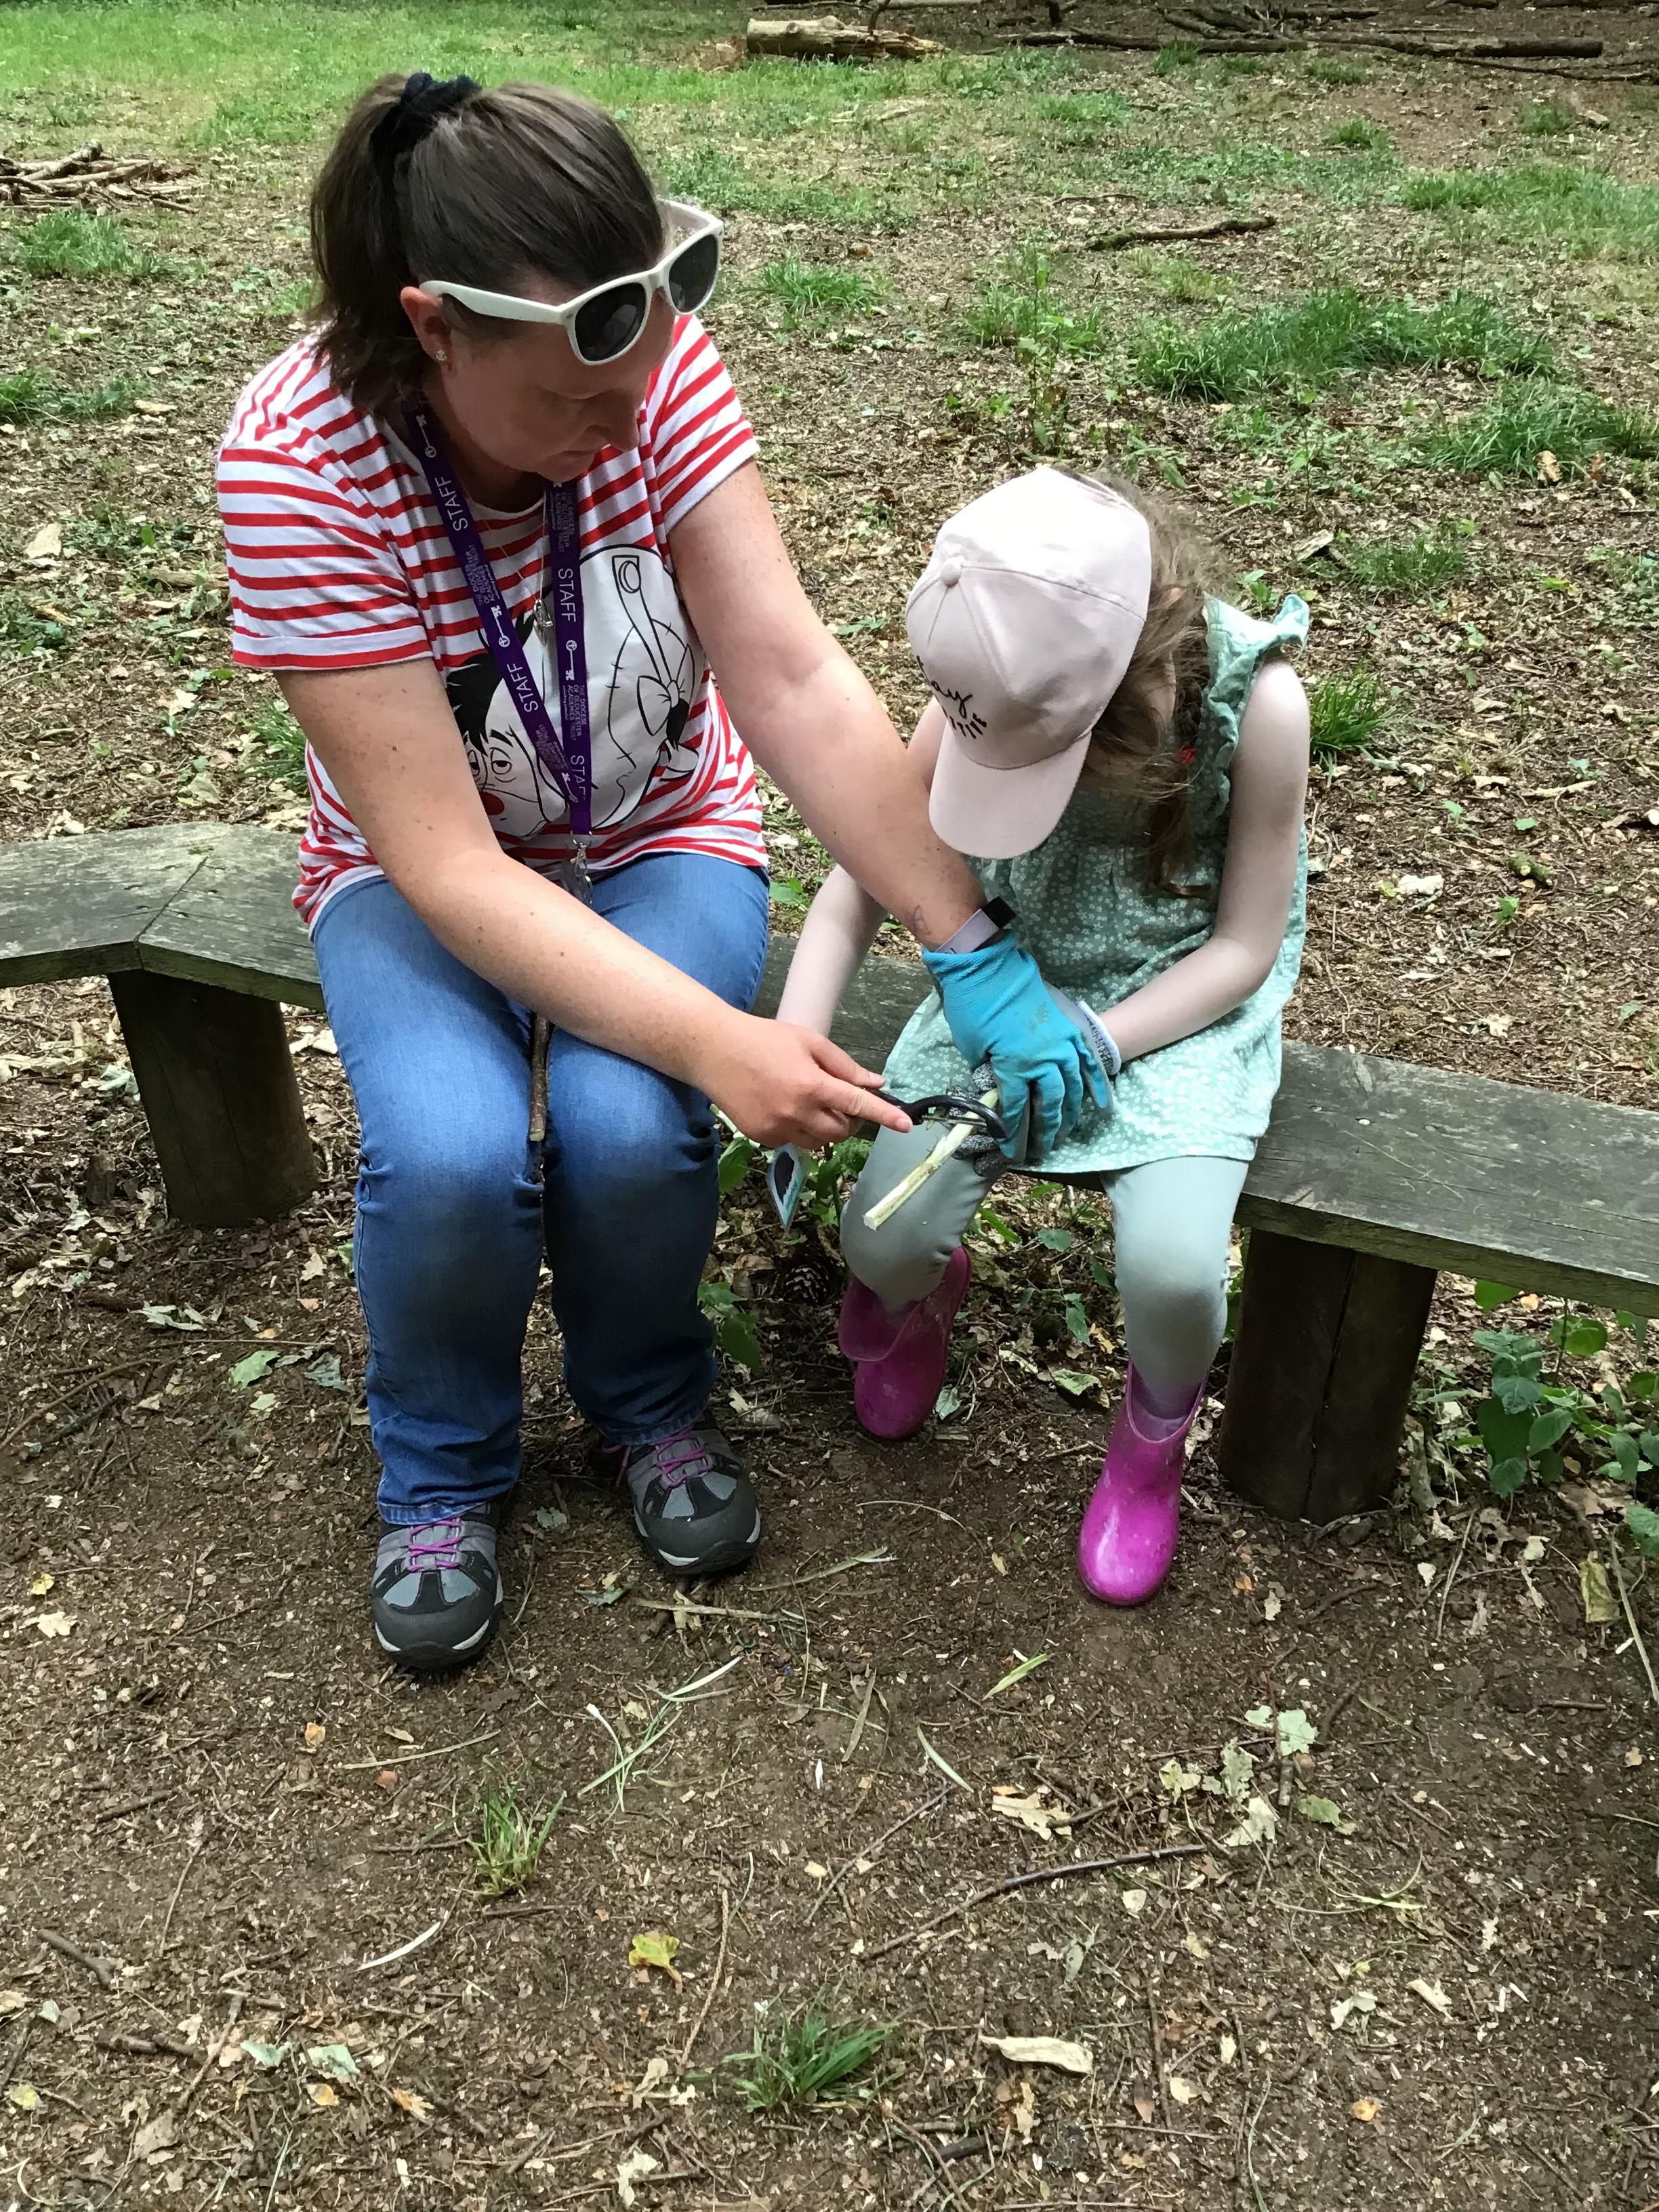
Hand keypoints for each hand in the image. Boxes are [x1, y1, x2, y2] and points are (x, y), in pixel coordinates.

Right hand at [699, 1014, 912, 1150]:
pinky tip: (783, 1106)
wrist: (713, 1051)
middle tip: (837, 1098)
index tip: (906, 1126)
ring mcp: (777, 1129)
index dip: (885, 1116)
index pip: (857, 1105)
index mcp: (812, 1085)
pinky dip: (798, 1129)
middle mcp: (796, 1113)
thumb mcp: (808, 1041)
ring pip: (818, 1142)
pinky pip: (793, 1142)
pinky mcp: (761, 1138)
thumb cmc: (764, 1038)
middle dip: (847, 1120)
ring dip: (825, 1127)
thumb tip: (875, 1083)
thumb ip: (844, 1066)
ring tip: (808, 1101)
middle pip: (841, 1132)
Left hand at [923, 933, 1107, 1156]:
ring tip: (1067, 1130)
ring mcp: (1062, 1044)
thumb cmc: (974, 1007)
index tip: (1012, 1150)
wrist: (988, 968)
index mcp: (1015, 1067)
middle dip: (1047, 1129)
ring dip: (1070, 1112)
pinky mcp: (1069, 1029)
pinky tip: (1100, 1103)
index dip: (1013, 1132)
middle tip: (1045, 1146)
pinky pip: (1088, 1061)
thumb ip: (989, 1072)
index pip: (1015, 1108)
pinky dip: (1096, 1083)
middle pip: (1050, 1103)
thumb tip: (998, 1088)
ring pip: (1073, 1086)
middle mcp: (1044, 1060)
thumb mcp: (973, 1048)